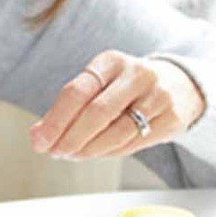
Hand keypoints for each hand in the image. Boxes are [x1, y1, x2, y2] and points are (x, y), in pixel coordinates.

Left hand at [29, 51, 204, 158]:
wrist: (179, 84)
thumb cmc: (125, 87)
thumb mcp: (98, 85)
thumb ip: (67, 108)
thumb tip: (38, 135)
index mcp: (110, 61)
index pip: (76, 91)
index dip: (55, 120)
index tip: (39, 141)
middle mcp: (136, 74)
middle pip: (96, 113)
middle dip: (70, 138)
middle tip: (56, 152)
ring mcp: (157, 95)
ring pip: (116, 132)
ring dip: (88, 150)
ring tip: (73, 155)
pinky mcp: (171, 118)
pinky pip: (134, 143)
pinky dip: (109, 153)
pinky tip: (96, 153)